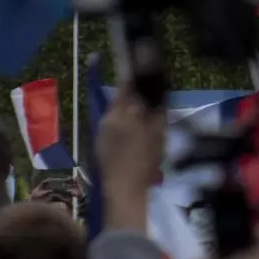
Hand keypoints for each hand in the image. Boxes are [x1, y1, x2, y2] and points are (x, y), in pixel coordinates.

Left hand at [96, 87, 162, 234]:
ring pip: (117, 113)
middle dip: (134, 95)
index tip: (146, 68)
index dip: (137, 76)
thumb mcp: (158, 132)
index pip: (127, 85)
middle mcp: (107, 118)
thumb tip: (157, 91)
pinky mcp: (100, 145)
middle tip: (151, 96)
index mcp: (120, 113)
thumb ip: (157, 109)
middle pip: (121, 99)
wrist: (124, 190)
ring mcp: (101, 132)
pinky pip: (114, 126)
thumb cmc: (145, 160)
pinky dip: (125, 124)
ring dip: (130, 110)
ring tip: (146, 116)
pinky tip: (135, 135)